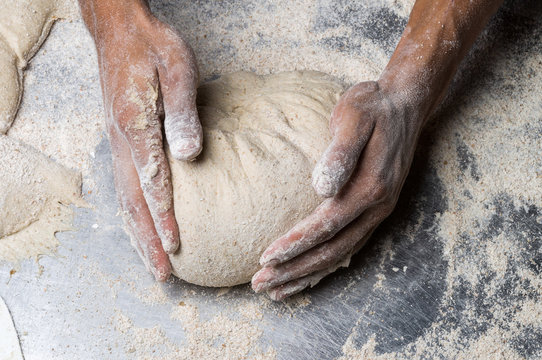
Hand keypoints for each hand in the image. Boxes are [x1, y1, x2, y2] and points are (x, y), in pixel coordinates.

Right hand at [84, 3, 201, 279]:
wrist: (120, 31)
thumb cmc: (153, 47)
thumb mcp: (177, 69)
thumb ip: (183, 113)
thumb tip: (190, 154)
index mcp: (136, 124)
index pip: (151, 180)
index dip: (164, 215)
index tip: (177, 243)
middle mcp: (121, 140)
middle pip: (132, 201)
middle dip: (148, 239)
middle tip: (163, 273)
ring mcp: (116, 142)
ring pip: (123, 199)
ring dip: (138, 234)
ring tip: (153, 264)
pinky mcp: (119, 141)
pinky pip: (122, 187)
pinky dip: (132, 215)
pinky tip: (141, 228)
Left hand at [252, 81, 421, 299]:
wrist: (403, 105)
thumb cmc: (371, 107)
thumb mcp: (353, 118)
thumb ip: (339, 153)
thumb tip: (321, 187)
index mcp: (369, 186)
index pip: (325, 225)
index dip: (295, 244)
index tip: (265, 258)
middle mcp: (376, 207)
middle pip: (331, 250)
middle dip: (294, 269)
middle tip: (260, 283)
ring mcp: (378, 212)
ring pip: (340, 255)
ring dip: (307, 274)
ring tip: (276, 291)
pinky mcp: (374, 211)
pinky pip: (349, 247)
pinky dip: (326, 266)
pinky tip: (307, 276)